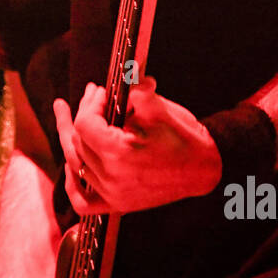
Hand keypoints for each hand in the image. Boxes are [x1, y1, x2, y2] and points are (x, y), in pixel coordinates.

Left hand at [53, 78, 222, 214]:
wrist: (207, 170)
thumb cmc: (186, 140)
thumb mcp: (161, 110)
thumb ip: (138, 91)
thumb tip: (127, 74)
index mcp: (119, 153)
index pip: (85, 125)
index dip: (90, 104)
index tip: (102, 92)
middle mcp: (112, 177)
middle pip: (78, 142)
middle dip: (83, 114)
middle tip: (91, 96)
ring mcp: (113, 194)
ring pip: (77, 165)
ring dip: (74, 139)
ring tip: (70, 117)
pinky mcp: (118, 204)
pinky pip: (83, 200)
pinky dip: (74, 184)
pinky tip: (72, 166)